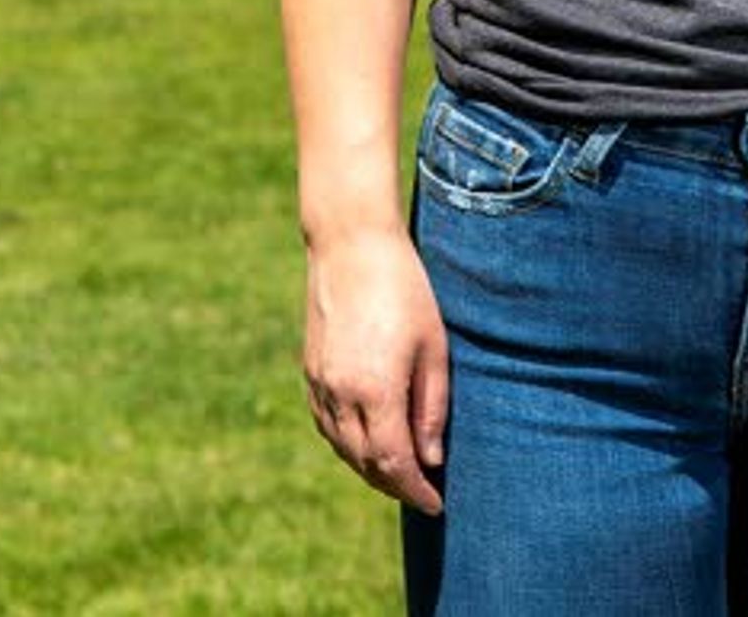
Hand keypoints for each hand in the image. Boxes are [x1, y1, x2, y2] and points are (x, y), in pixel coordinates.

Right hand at [303, 228, 450, 514]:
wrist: (350, 243)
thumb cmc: (404, 288)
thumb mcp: (433, 346)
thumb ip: (431, 407)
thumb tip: (430, 459)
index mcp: (375, 390)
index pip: (394, 464)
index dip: (415, 490)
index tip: (437, 504)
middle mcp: (340, 393)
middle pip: (365, 463)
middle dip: (395, 485)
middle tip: (424, 492)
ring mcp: (319, 383)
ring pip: (342, 448)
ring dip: (370, 468)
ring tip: (400, 472)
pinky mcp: (310, 370)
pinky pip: (326, 425)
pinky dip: (347, 444)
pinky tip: (367, 442)